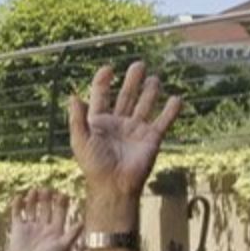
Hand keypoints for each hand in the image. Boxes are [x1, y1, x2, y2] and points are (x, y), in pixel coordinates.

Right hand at [4, 188, 81, 250]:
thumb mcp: (63, 246)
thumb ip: (73, 234)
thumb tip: (83, 221)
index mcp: (56, 230)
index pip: (60, 212)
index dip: (61, 203)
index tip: (62, 194)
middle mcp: (43, 227)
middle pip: (46, 208)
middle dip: (47, 198)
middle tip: (47, 189)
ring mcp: (30, 227)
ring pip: (32, 209)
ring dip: (33, 200)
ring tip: (35, 190)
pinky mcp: (18, 228)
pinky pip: (17, 214)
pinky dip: (17, 205)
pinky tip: (19, 197)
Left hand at [68, 62, 183, 206]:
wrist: (114, 186)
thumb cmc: (93, 166)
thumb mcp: (80, 140)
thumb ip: (77, 119)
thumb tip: (72, 96)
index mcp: (99, 122)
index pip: (101, 97)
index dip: (103, 82)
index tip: (108, 68)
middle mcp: (118, 123)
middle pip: (126, 96)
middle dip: (132, 81)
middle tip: (138, 64)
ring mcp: (136, 130)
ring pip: (145, 105)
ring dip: (150, 91)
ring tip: (154, 78)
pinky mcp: (151, 138)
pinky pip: (163, 121)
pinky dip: (171, 110)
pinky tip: (176, 99)